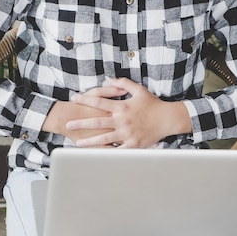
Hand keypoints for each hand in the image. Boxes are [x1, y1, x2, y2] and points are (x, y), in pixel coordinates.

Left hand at [66, 78, 190, 147]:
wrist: (168, 119)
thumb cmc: (153, 104)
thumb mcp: (139, 90)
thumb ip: (123, 84)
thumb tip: (108, 79)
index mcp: (122, 107)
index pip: (99, 102)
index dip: (85, 99)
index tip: (74, 98)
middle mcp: (122, 121)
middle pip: (97, 122)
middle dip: (81, 123)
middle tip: (68, 124)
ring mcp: (127, 134)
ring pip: (104, 138)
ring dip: (90, 141)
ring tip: (78, 143)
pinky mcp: (133, 144)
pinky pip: (118, 150)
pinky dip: (107, 153)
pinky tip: (97, 156)